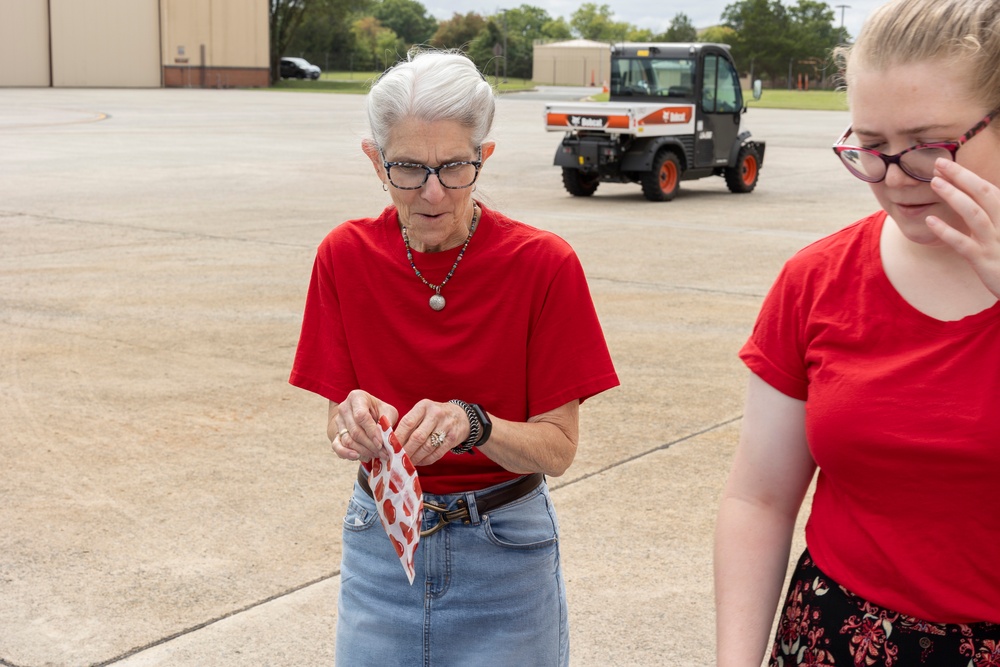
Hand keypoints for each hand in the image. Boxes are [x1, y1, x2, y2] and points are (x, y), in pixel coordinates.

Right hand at [328, 390, 397, 461]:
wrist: (366, 413)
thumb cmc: (379, 411)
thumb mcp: (387, 411)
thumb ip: (387, 421)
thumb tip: (386, 438)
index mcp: (356, 397)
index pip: (361, 416)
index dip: (371, 431)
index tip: (381, 443)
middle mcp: (344, 408)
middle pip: (355, 431)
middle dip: (370, 445)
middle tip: (383, 453)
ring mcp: (338, 422)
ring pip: (348, 440)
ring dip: (363, 451)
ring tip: (376, 455)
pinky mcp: (335, 434)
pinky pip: (337, 446)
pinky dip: (346, 453)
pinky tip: (357, 456)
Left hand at [393, 399, 470, 466]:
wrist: (460, 416)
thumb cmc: (435, 415)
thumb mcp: (423, 412)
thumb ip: (409, 424)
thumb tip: (392, 442)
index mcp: (424, 406)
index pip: (407, 423)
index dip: (398, 437)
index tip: (390, 447)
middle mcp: (436, 414)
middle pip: (417, 437)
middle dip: (406, 450)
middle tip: (397, 458)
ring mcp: (446, 426)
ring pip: (427, 447)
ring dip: (415, 457)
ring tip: (407, 462)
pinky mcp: (453, 438)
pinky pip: (437, 453)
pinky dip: (426, 460)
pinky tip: (420, 461)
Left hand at [927, 157, 999, 297]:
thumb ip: (991, 216)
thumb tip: (975, 200)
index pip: (989, 190)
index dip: (967, 176)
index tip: (947, 165)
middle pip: (985, 194)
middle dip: (961, 176)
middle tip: (938, 163)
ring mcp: (996, 243)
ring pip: (974, 214)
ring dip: (954, 196)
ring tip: (934, 183)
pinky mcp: (985, 262)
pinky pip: (964, 244)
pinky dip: (946, 231)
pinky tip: (930, 220)